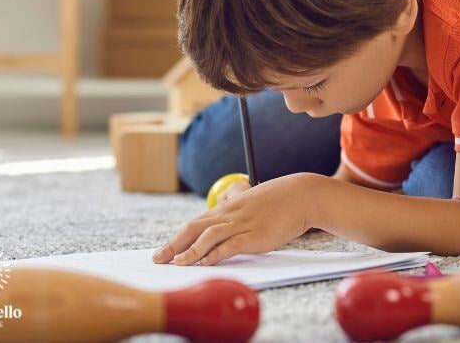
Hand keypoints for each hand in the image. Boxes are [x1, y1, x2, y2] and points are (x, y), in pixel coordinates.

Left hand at [152, 173, 323, 265]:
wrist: (302, 196)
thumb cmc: (278, 201)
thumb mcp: (252, 203)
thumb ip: (236, 210)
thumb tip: (225, 222)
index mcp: (228, 208)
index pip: (195, 223)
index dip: (176, 238)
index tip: (162, 251)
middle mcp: (231, 215)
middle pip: (195, 228)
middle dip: (174, 244)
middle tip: (157, 259)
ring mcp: (243, 224)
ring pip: (210, 236)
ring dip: (191, 250)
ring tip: (177, 263)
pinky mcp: (257, 235)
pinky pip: (232, 244)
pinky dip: (217, 253)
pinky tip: (206, 262)